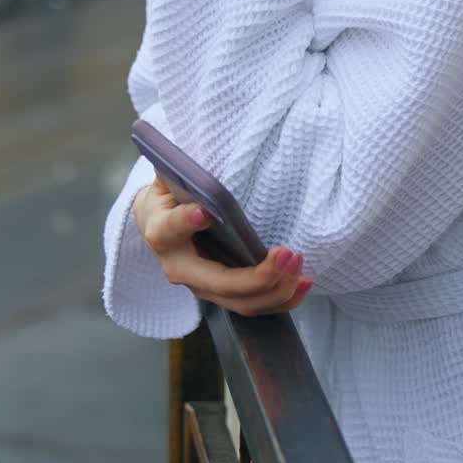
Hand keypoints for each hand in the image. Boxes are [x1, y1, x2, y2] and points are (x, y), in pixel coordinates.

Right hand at [133, 177, 312, 315]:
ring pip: (241, 302)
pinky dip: (281, 298)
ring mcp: (201, 287)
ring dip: (276, 289)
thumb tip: (199, 157)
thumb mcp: (170, 175)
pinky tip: (304, 283)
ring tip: (299, 264)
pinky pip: (253, 305)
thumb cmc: (171, 194)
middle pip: (220, 283)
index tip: (204, 213)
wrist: (158, 222)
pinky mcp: (221, 294)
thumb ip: (182, 167)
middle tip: (287, 253)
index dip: (185, 222)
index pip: (171, 228)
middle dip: (257, 277)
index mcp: (162, 231)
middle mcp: (179, 268)